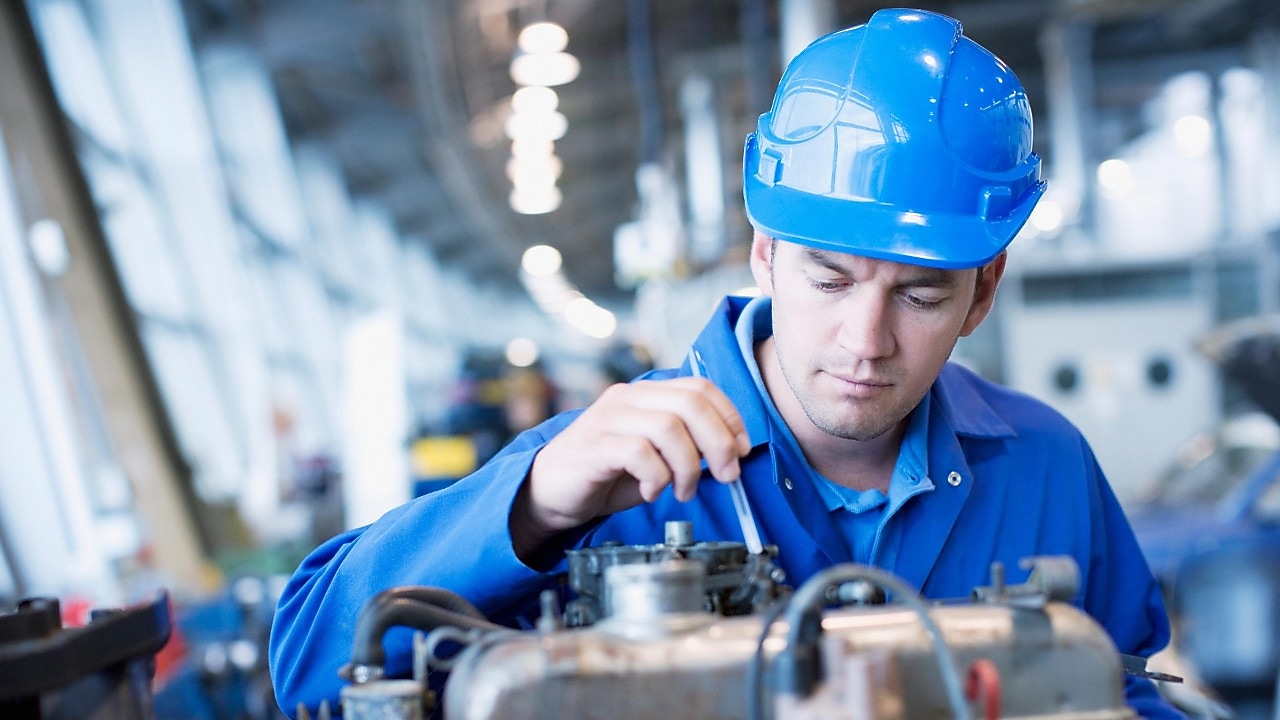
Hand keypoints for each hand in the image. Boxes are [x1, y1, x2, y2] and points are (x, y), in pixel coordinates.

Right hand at [511, 378, 750, 557]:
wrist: (548, 491)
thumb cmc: (605, 474)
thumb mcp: (654, 455)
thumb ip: (686, 445)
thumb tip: (733, 453)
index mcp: (646, 394)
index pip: (700, 388)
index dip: (730, 417)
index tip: (741, 450)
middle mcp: (627, 398)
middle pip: (691, 404)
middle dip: (719, 442)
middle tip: (726, 476)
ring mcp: (608, 419)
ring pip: (669, 428)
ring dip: (688, 467)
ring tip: (682, 491)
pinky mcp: (593, 446)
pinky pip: (640, 453)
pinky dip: (657, 477)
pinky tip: (651, 492)